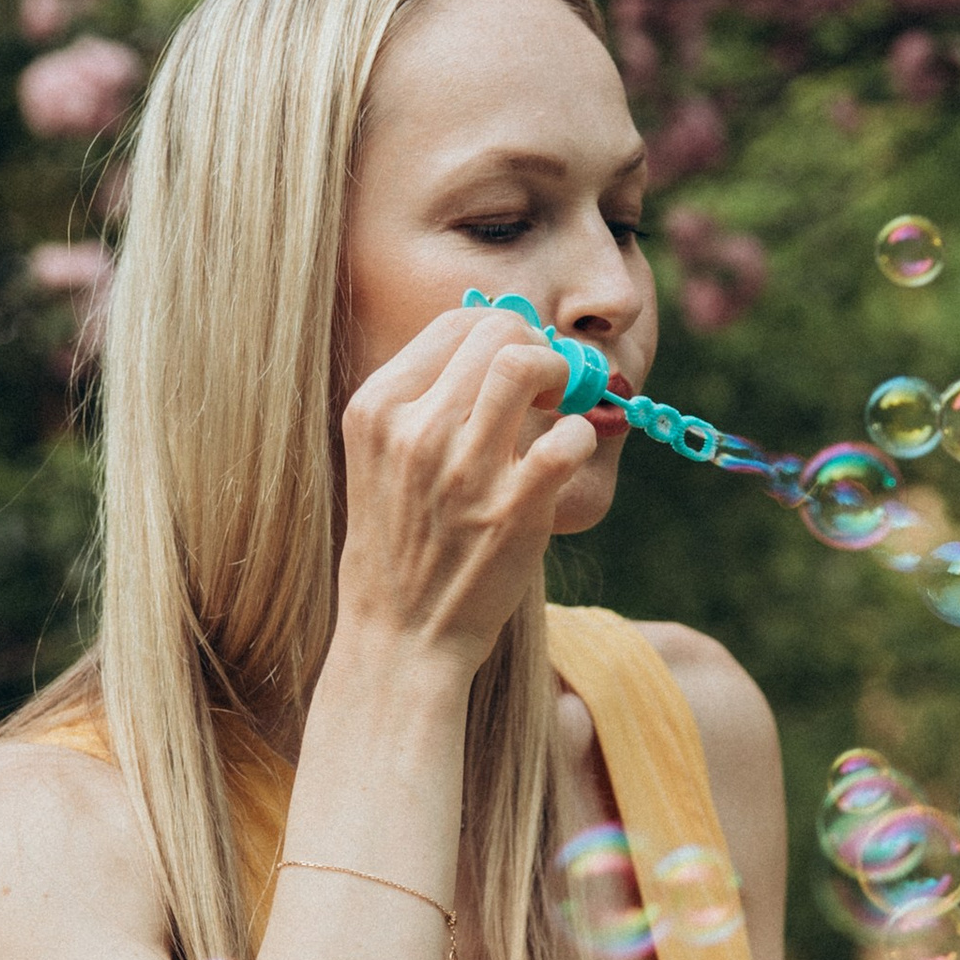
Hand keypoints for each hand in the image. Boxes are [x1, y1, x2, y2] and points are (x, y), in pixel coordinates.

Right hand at [329, 303, 594, 678]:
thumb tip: (496, 347)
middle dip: (537, 345)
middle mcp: (415, 431)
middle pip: (496, 330)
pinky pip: (568, 437)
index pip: (453, 322)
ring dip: (562, 373)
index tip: (516, 362)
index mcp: (376, 409)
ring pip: (526, 363)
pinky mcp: (513, 510)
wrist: (399, 637)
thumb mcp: (381, 460)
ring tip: (561, 404)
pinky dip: (583, 435)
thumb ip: (424, 402)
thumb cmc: (399, 547)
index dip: (501, 330)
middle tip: (547, 383)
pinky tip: (570, 453)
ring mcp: (464, 470)